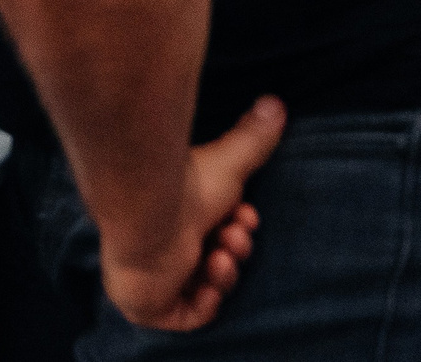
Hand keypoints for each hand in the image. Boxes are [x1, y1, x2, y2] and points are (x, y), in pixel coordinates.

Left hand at [99, 97, 285, 331]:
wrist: (145, 204)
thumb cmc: (181, 184)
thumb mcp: (229, 162)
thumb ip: (253, 138)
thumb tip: (275, 102)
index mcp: (176, 218)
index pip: (215, 236)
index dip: (239, 230)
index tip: (246, 214)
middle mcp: (161, 246)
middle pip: (212, 262)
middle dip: (235, 248)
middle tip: (233, 231)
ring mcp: (152, 278)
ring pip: (203, 289)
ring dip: (225, 270)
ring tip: (220, 247)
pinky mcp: (146, 304)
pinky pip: (186, 318)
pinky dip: (208, 301)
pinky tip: (210, 273)